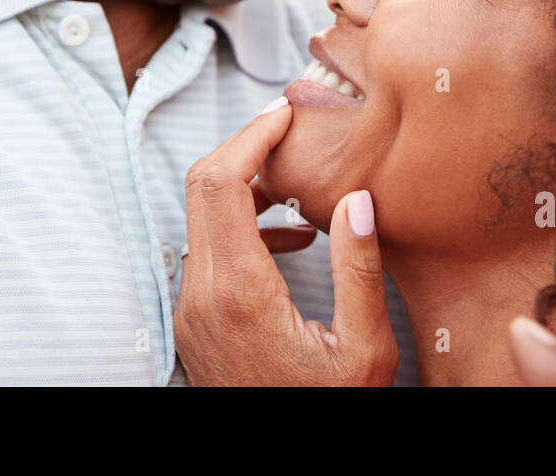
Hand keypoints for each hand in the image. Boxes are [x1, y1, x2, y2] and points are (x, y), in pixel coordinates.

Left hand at [174, 97, 399, 385]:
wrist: (276, 459)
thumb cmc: (327, 412)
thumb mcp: (364, 351)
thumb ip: (359, 270)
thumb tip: (358, 200)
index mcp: (240, 291)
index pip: (223, 182)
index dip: (252, 135)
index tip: (288, 114)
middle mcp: (202, 293)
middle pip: (201, 186)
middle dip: (245, 147)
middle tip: (292, 132)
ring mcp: (192, 307)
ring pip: (202, 214)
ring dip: (244, 184)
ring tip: (301, 180)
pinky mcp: (196, 318)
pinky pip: (210, 247)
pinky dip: (243, 223)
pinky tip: (295, 236)